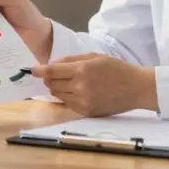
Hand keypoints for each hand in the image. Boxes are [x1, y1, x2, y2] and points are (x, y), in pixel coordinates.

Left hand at [32, 53, 157, 116]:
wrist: (136, 88)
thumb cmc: (116, 69)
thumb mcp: (94, 57)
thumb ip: (71, 60)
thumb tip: (51, 65)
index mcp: (82, 70)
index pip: (52, 71)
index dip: (39, 70)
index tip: (32, 70)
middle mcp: (80, 87)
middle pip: (51, 84)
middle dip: (50, 78)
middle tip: (55, 74)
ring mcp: (82, 101)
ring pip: (57, 94)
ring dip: (57, 87)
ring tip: (69, 82)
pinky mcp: (86, 112)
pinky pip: (66, 103)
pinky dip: (65, 97)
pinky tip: (75, 91)